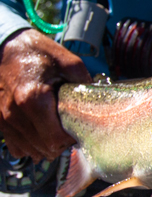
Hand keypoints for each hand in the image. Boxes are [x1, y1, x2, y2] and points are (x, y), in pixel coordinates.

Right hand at [0, 28, 90, 160]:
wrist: (4, 45)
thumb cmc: (35, 51)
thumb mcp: (67, 61)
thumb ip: (84, 82)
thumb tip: (98, 102)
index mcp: (34, 98)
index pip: (55, 139)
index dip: (70, 139)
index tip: (77, 130)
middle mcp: (15, 113)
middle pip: (44, 148)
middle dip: (60, 144)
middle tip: (68, 130)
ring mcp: (4, 119)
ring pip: (30, 150)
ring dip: (46, 146)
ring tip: (55, 131)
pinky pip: (17, 147)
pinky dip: (30, 146)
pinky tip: (39, 134)